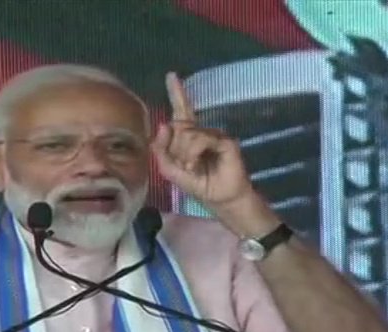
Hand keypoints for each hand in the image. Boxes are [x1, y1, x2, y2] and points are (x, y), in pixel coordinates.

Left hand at [151, 72, 256, 210]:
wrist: (222, 200)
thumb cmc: (200, 186)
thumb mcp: (171, 172)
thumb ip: (161, 151)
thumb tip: (164, 124)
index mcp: (189, 136)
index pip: (182, 111)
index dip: (177, 93)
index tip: (172, 76)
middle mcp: (202, 131)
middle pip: (178, 125)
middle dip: (175, 148)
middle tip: (186, 166)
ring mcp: (214, 135)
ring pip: (187, 133)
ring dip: (184, 154)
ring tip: (192, 168)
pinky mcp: (225, 141)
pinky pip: (200, 139)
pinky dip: (193, 153)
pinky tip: (195, 164)